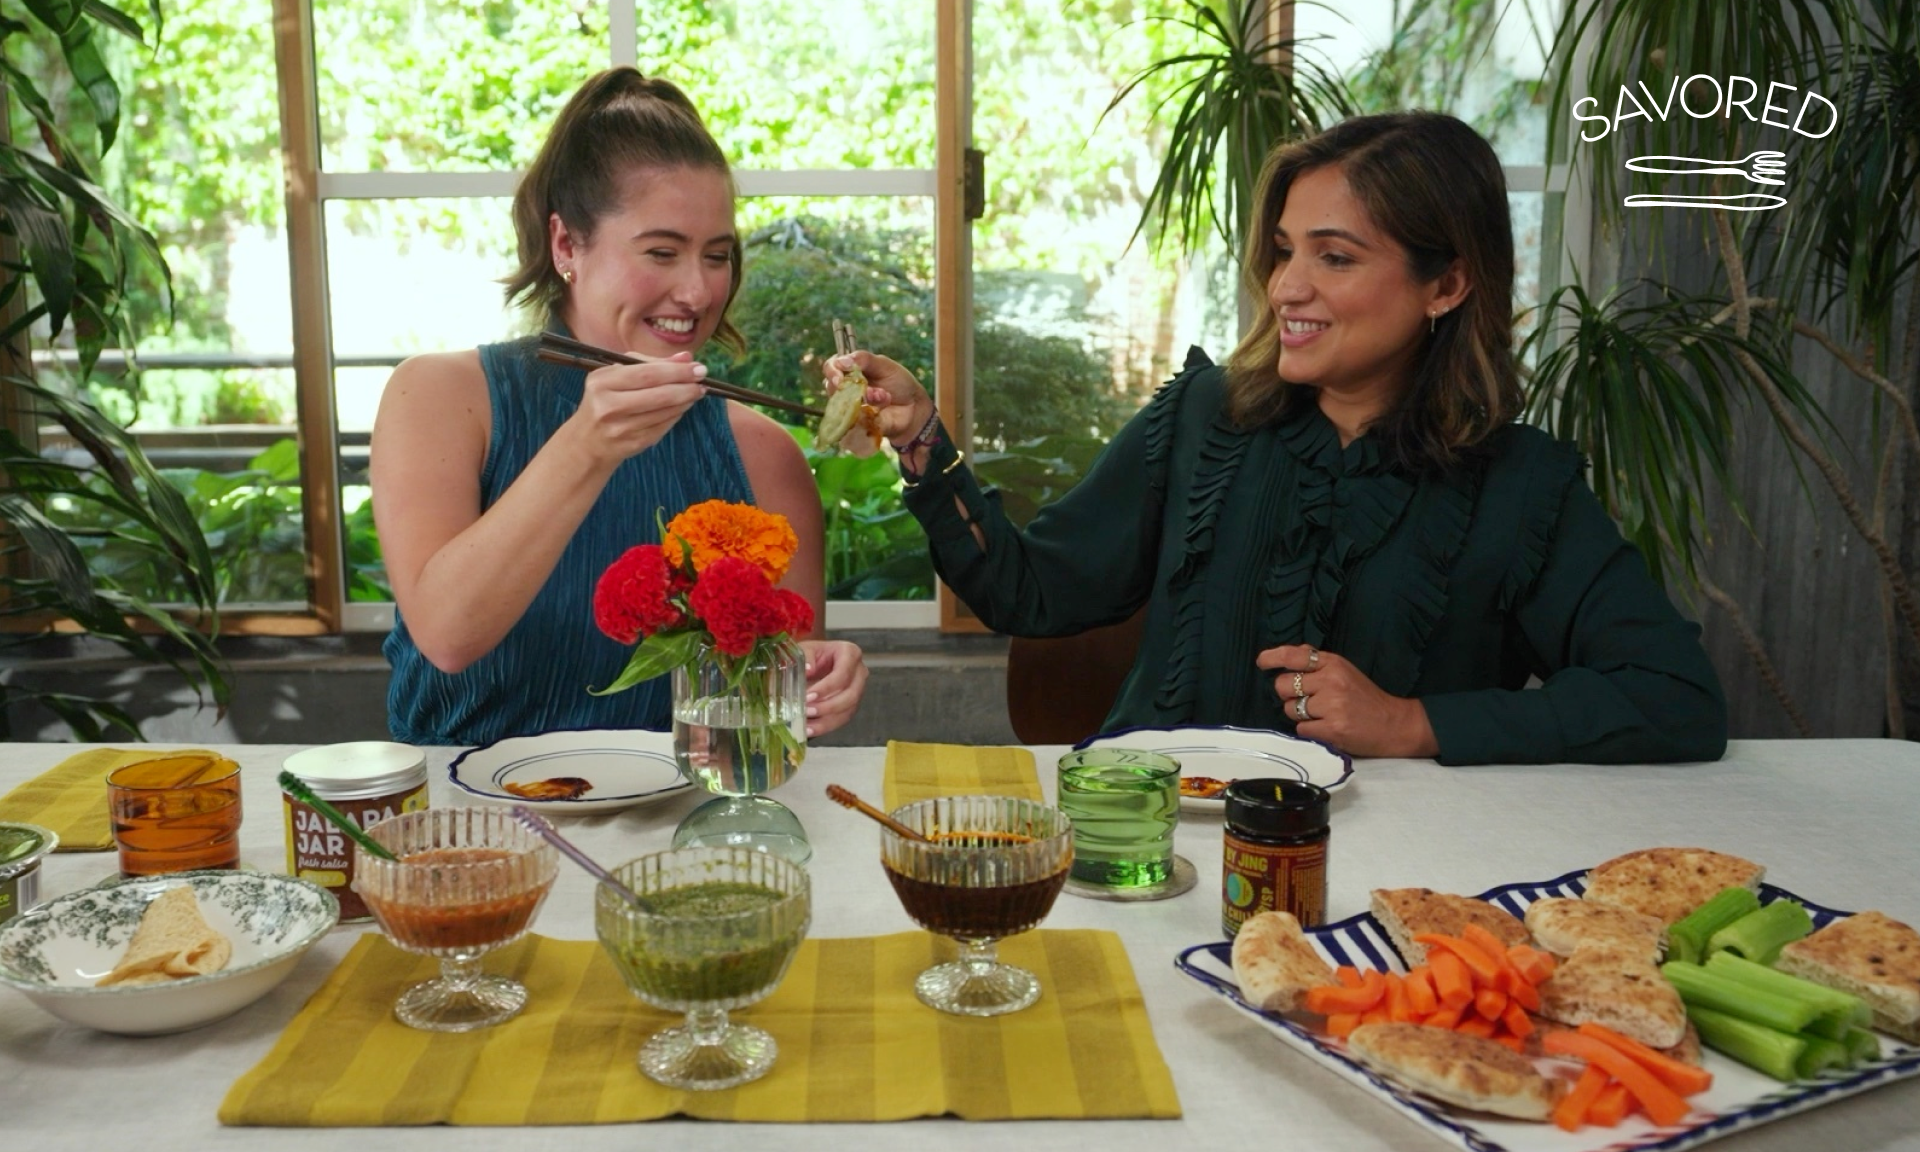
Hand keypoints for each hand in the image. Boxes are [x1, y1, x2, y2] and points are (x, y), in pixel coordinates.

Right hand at [563, 352, 708, 468]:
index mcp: (602, 382)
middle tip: (702, 380)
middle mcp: (608, 406)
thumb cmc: (605, 399)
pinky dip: (677, 415)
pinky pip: (664, 426)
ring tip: (696, 392)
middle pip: (658, 394)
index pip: (647, 373)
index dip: (676, 371)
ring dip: (685, 401)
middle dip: (686, 386)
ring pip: (664, 412)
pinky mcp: (633, 444)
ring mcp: (621, 428)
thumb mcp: (617, 375)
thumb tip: (686, 357)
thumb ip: (651, 363)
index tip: (697, 367)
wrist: (588, 441)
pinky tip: (682, 406)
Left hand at [800, 639, 868, 738]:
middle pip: (851, 695)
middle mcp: (859, 672)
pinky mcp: (851, 704)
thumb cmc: (810, 654)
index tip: (808, 696)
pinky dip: (826, 726)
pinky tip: (810, 730)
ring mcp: (858, 690)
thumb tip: (808, 669)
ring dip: (827, 720)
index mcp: (850, 653)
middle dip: (828, 706)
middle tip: (807, 711)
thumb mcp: (805, 648)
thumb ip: (805, 655)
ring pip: (848, 710)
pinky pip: (842, 719)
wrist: (813, 661)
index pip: (843, 674)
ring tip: (806, 726)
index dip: (827, 688)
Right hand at [824, 350, 932, 447]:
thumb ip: (864, 359)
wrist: (914, 407)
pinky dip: (871, 414)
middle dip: (849, 387)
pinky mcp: (857, 425)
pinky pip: (853, 422)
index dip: (832, 371)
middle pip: (831, 387)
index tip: (841, 376)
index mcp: (850, 371)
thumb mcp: (884, 365)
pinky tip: (882, 409)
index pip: (831, 367)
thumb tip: (841, 361)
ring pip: (843, 404)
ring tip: (884, 396)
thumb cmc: (899, 383)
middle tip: (866, 389)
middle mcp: (845, 390)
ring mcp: (849, 408)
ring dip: (867, 398)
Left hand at [1254, 644, 1438, 757]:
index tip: (1262, 662)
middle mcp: (1331, 680)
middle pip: (1283, 686)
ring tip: (1322, 716)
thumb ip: (1316, 663)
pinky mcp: (1332, 729)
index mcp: (1333, 663)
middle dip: (1288, 696)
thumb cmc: (1365, 698)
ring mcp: (1331, 705)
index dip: (1272, 658)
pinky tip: (1327, 729)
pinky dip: (1310, 732)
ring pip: (1289, 710)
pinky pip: (1301, 730)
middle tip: (1307, 701)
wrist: (1394, 724)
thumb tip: (1286, 656)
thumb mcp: (1344, 671)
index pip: (1293, 655)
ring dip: (1300, 716)